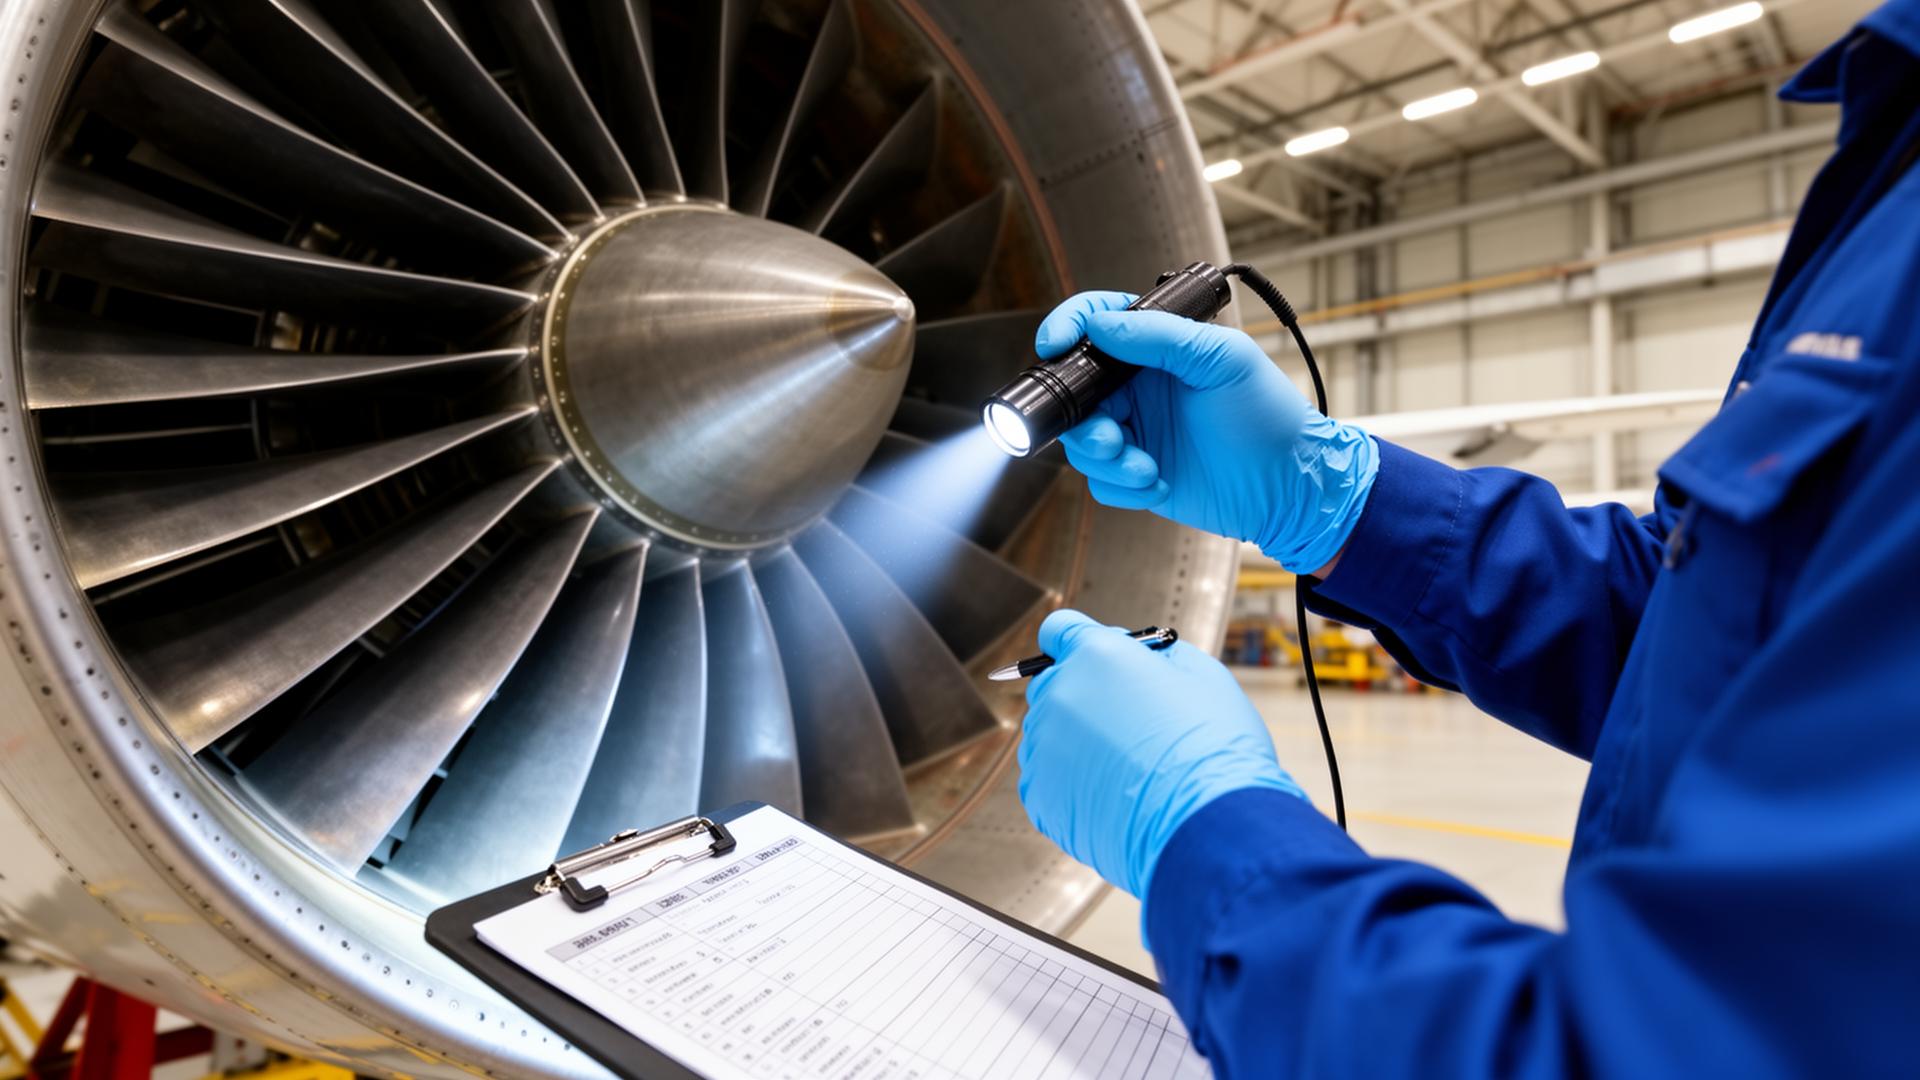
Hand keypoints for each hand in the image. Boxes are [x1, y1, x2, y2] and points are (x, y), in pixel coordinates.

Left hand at [1017, 609, 1305, 899]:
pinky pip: (1048, 779)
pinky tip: (1114, 797)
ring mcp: (1043, 747)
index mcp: (1095, 655)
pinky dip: (1073, 785)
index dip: (1076, 642)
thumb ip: (1154, 655)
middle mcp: (1058, 695)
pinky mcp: (1040, 796)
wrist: (1208, 828)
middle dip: (1082, 694)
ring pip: (1050, 734)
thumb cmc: (1215, 747)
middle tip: (1128, 723)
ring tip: (1130, 769)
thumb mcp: (1200, 675)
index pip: (1059, 630)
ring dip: (1078, 743)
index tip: (1094, 661)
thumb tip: (1135, 657)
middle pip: (1053, 683)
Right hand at [1036, 292, 1378, 573]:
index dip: (1067, 328)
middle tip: (1111, 436)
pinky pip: (1100, 480)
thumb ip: (1162, 336)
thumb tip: (1101, 324)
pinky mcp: (1137, 474)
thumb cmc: (1271, 418)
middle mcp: (1140, 388)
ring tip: (1144, 466)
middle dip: (1083, 419)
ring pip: (1082, 440)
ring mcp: (1138, 431)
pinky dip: (1122, 485)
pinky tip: (1159, 482)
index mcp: (1158, 348)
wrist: (1291, 489)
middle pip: (1076, 391)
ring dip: (1106, 458)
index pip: (1097, 323)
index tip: (1054, 345)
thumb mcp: (1224, 361)